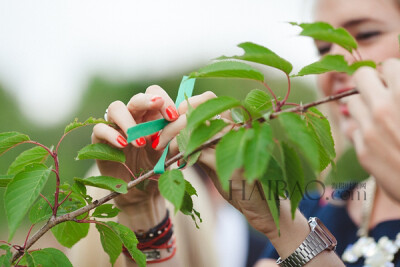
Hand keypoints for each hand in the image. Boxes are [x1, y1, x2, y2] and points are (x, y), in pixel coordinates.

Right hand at [91, 85, 216, 226]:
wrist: (139, 191)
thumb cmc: (157, 166)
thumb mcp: (171, 150)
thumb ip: (181, 133)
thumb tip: (200, 113)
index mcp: (151, 115)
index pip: (155, 94)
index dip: (164, 100)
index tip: (175, 115)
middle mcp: (133, 116)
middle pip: (136, 97)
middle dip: (147, 100)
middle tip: (158, 109)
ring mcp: (115, 126)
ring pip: (115, 108)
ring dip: (129, 122)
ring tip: (142, 142)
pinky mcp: (99, 141)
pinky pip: (99, 129)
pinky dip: (111, 134)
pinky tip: (123, 146)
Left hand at [347, 58, 399, 201]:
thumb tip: (394, 79)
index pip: (388, 65)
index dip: (393, 73)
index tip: (396, 81)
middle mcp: (384, 109)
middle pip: (361, 76)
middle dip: (371, 80)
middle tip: (381, 90)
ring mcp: (370, 132)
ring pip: (352, 103)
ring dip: (364, 105)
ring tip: (381, 115)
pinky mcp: (362, 152)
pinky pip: (354, 129)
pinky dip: (363, 129)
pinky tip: (380, 139)